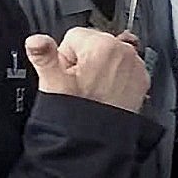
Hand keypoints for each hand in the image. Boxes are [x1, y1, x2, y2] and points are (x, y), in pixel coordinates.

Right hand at [26, 27, 149, 112]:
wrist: (98, 141)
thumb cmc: (77, 115)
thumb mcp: (53, 84)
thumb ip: (43, 56)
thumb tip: (35, 41)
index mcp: (101, 45)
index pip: (73, 36)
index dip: (65, 57)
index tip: (67, 74)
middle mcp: (124, 51)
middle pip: (93, 42)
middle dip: (83, 60)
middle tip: (78, 84)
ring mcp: (135, 65)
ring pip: (109, 54)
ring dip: (100, 67)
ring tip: (92, 90)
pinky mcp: (142, 79)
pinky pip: (124, 68)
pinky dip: (116, 76)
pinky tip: (106, 93)